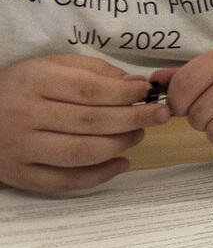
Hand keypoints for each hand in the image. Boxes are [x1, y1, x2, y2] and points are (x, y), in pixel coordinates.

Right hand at [0, 54, 168, 193]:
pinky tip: (121, 163)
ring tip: (139, 134)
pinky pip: (65, 181)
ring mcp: (20, 149)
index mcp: (33, 82)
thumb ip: (92, 70)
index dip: (125, 92)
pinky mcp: (20, 175)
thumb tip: (133, 83)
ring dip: (120, 145)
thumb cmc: (21, 88)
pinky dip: (99, 176)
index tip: (147, 91)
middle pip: (91, 122)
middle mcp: (25, 115)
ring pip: (82, 153)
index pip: (89, 90)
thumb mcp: (50, 66)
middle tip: (158, 115)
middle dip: (134, 119)